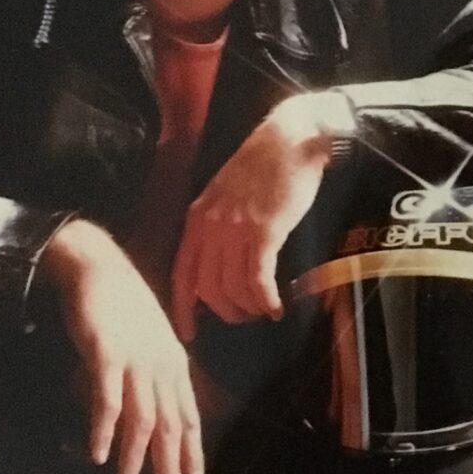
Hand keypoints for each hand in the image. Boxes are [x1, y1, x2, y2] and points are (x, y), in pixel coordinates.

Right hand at [40, 218, 204, 473]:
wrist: (99, 267)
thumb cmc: (121, 307)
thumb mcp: (147, 343)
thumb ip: (150, 376)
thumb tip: (147, 411)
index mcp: (174, 364)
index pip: (189, 416)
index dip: (192, 451)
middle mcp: (161, 366)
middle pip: (171, 424)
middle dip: (172, 464)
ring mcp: (135, 361)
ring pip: (142, 418)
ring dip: (136, 455)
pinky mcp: (106, 355)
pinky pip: (107, 400)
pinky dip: (104, 430)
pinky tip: (98, 454)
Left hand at [167, 90, 347, 334]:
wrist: (291, 139)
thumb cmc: (264, 166)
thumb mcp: (225, 194)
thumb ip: (217, 225)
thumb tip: (219, 263)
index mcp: (197, 218)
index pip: (181, 274)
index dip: (183, 309)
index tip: (189, 333)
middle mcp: (210, 226)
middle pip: (207, 289)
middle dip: (226, 312)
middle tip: (245, 317)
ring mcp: (235, 229)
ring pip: (232, 288)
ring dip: (249, 308)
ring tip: (263, 310)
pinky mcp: (264, 231)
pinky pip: (257, 280)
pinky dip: (265, 300)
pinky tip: (277, 308)